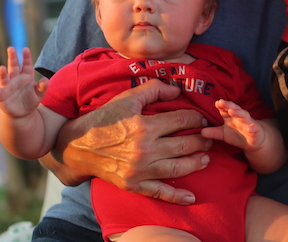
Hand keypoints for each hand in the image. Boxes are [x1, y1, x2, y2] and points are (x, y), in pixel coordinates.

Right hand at [0, 46, 46, 117]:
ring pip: (4, 77)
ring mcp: (7, 86)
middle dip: (12, 57)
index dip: (26, 57)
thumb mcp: (39, 94)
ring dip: (2, 73)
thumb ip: (42, 87)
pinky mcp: (1, 96)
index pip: (27, 65)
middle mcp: (15, 78)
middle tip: (11, 48)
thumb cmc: (31, 100)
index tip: (25, 49)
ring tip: (2, 68)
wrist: (22, 113)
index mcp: (26, 76)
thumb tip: (46, 80)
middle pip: (14, 66)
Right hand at [53, 79, 212, 204]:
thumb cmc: (104, 119)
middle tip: (210, 137)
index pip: (181, 122)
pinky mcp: (134, 185)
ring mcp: (140, 171)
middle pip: (184, 145)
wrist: (78, 146)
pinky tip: (191, 197)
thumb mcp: (127, 98)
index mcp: (145, 127)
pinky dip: (177, 196)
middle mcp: (145, 150)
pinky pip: (160, 192)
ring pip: (177, 168)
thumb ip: (154, 90)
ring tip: (206, 158)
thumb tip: (177, 91)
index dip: (195, 119)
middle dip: (201, 140)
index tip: (201, 119)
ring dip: (195, 163)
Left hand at [200, 99, 264, 151]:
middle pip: (233, 109)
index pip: (225, 109)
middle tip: (221, 102)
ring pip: (244, 116)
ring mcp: (248, 123)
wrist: (255, 140)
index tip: (216, 103)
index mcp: (230, 117)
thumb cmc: (237, 134)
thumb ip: (213, 132)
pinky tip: (251, 128)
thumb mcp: (223, 134)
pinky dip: (253, 128)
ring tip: (233, 111)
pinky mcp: (255, 131)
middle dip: (228, 105)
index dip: (221, 105)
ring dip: (239, 113)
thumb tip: (201, 132)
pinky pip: (254, 128)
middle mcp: (239, 117)